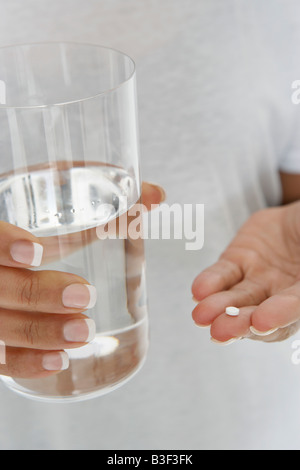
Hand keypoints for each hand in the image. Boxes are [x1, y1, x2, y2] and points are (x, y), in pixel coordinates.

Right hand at [0, 182, 163, 378]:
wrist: (14, 263)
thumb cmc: (39, 233)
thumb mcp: (59, 213)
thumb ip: (106, 203)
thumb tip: (156, 193)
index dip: (3, 244)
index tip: (38, 251)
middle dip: (39, 294)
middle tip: (85, 295)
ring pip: (0, 328)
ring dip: (40, 333)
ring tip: (84, 332)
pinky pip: (1, 359)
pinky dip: (26, 362)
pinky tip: (58, 360)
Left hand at [192, 201, 299, 342]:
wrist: (299, 214)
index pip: (295, 307)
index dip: (279, 315)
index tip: (261, 323)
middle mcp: (284, 293)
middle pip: (259, 313)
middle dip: (239, 323)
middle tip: (220, 332)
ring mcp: (259, 279)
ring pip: (236, 298)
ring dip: (218, 308)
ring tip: (201, 316)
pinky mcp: (237, 261)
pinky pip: (221, 275)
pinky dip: (209, 283)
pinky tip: (198, 292)